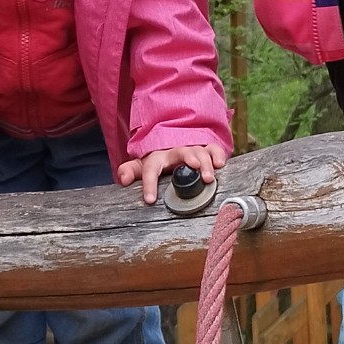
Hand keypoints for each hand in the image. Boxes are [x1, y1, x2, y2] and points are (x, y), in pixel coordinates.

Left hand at [116, 142, 230, 204]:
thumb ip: (130, 171)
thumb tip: (123, 179)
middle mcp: (175, 152)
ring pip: (200, 151)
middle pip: (182, 152)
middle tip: (195, 168)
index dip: (149, 183)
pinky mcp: (206, 150)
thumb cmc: (158, 161)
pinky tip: (220, 164)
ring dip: (205, 162)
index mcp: (157, 158)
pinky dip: (217, 155)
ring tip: (208, 177)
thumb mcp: (142, 166)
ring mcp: (192, 150)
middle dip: (189, 158)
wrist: (174, 142)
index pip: (151, 168)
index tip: (150, 200)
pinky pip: (213, 149)